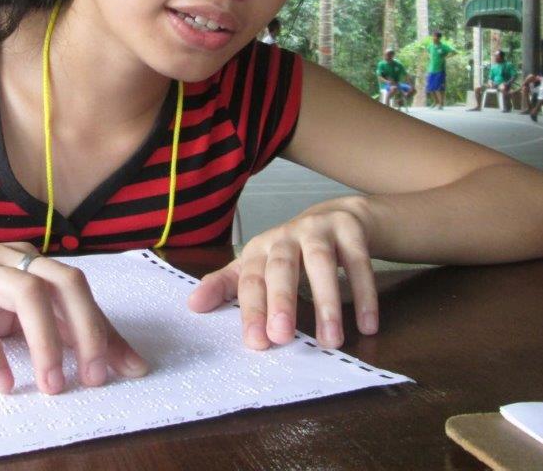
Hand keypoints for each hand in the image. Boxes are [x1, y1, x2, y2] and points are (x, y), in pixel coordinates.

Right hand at [0, 242, 148, 394]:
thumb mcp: (0, 314)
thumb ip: (40, 328)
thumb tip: (89, 358)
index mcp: (25, 261)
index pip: (78, 290)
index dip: (106, 329)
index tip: (130, 368)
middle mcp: (6, 258)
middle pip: (64, 283)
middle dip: (88, 330)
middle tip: (93, 378)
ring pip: (26, 294)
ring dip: (46, 343)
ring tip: (52, 387)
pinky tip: (0, 383)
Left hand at [187, 197, 377, 349]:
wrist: (341, 217)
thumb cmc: (293, 252)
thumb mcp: (259, 265)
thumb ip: (227, 285)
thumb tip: (192, 305)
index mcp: (260, 249)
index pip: (250, 279)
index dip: (251, 309)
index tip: (255, 342)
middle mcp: (286, 235)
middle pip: (281, 267)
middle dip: (280, 301)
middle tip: (282, 337)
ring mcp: (319, 229)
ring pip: (321, 263)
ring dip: (326, 302)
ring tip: (331, 341)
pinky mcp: (350, 230)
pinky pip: (358, 261)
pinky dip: (364, 293)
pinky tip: (367, 324)